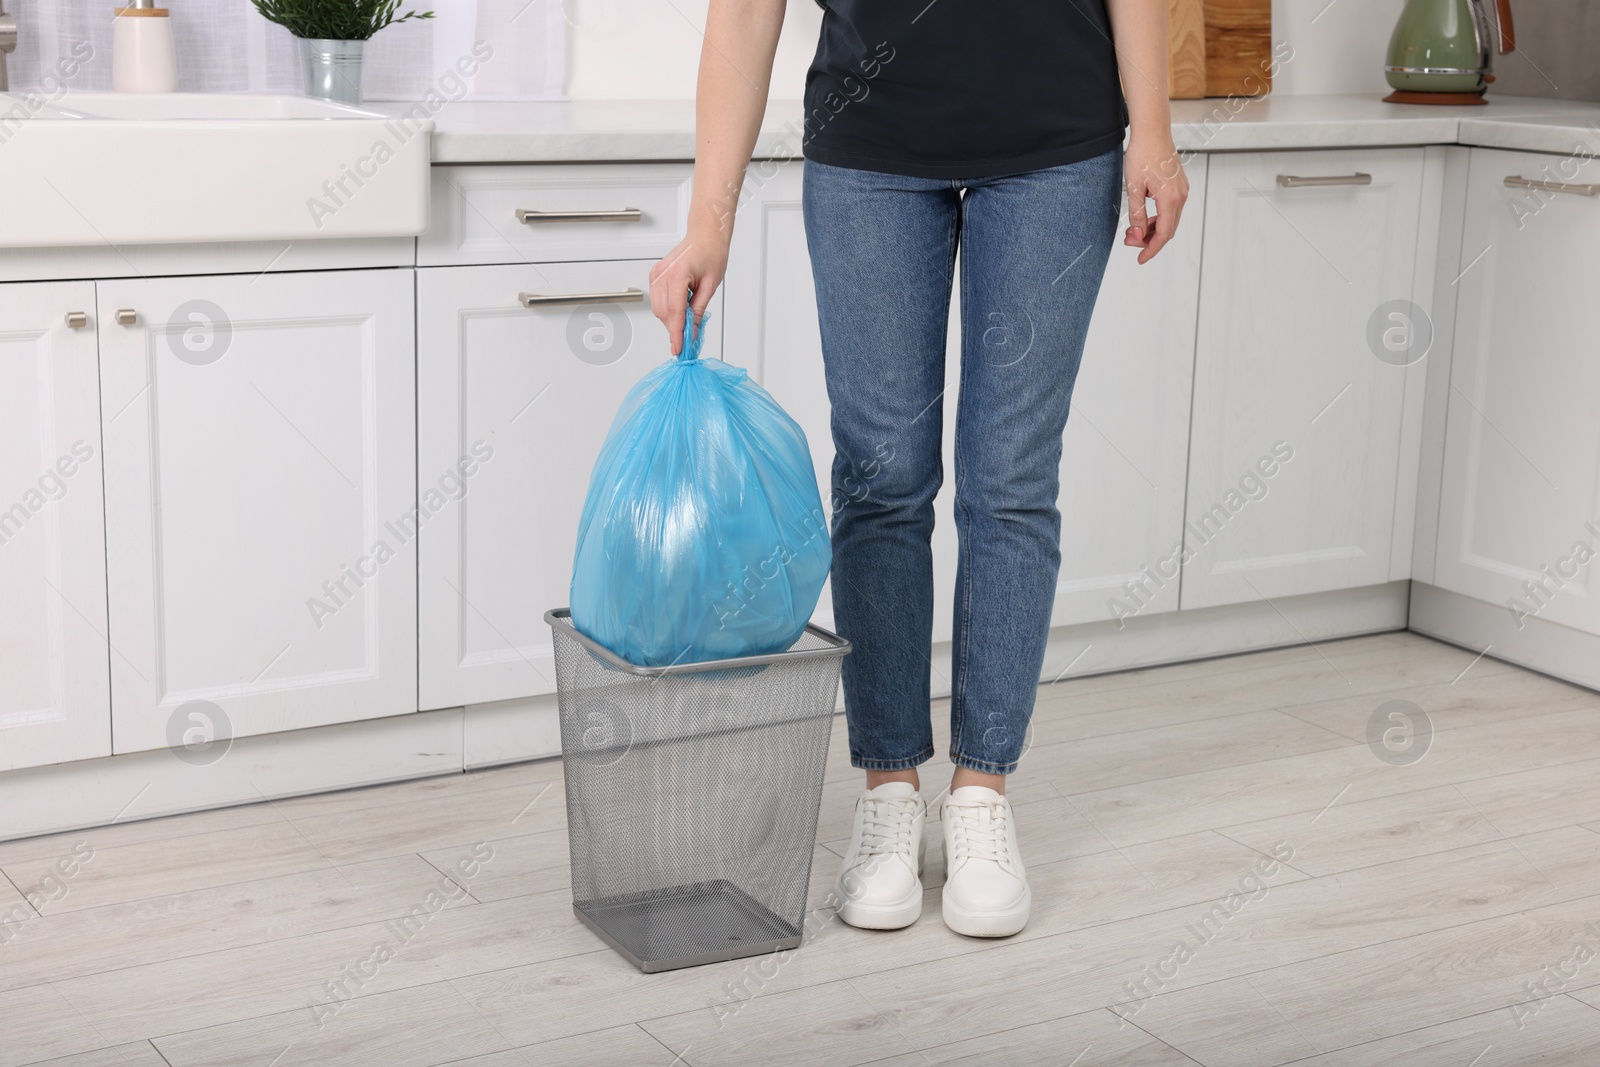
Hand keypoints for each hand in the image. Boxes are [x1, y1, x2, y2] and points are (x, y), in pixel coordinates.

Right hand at [649, 229, 728, 354]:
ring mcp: (656, 274)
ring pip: (658, 309)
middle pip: (663, 313)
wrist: (705, 236)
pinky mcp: (654, 275)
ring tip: (688, 317)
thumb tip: (692, 331)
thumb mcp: (710, 286)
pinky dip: (668, 309)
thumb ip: (698, 311)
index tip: (678, 349)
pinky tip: (681, 306)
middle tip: (688, 338)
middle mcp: (662, 274)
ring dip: (671, 319)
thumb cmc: (711, 254)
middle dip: (675, 328)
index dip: (676, 334)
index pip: (674, 312)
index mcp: (677, 274)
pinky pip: (657, 300)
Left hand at [1122, 135, 1188, 263]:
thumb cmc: (1142, 155)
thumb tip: (1137, 235)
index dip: (1151, 250)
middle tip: (1128, 240)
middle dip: (1148, 240)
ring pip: (1169, 220)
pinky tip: (1143, 218)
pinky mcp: (1179, 185)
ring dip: (1152, 229)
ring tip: (1132, 230)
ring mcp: (1182, 190)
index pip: (1162, 235)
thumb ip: (1136, 215)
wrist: (1152, 131)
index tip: (1140, 259)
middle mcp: (1181, 197)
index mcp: (1170, 200)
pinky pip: (1170, 209)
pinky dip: (1158, 217)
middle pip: (1167, 230)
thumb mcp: (1134, 188)